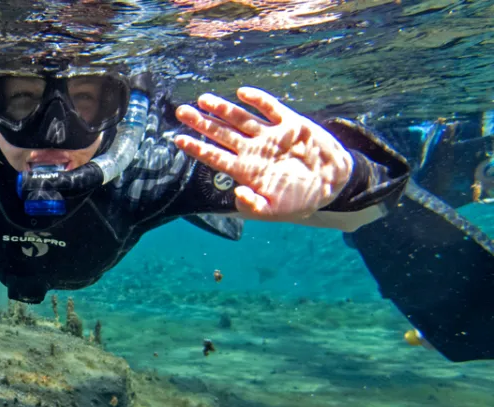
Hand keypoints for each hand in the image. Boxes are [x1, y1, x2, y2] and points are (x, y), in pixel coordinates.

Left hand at [174, 87, 353, 221]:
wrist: (332, 184)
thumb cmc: (298, 200)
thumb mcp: (274, 210)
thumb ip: (253, 206)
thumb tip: (237, 195)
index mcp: (246, 170)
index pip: (216, 157)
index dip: (197, 147)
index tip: (178, 139)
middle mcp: (253, 150)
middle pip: (222, 134)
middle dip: (201, 123)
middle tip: (181, 111)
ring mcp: (270, 136)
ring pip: (241, 119)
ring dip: (223, 108)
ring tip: (203, 99)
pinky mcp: (290, 124)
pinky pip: (271, 109)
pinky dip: (257, 100)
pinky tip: (242, 92)